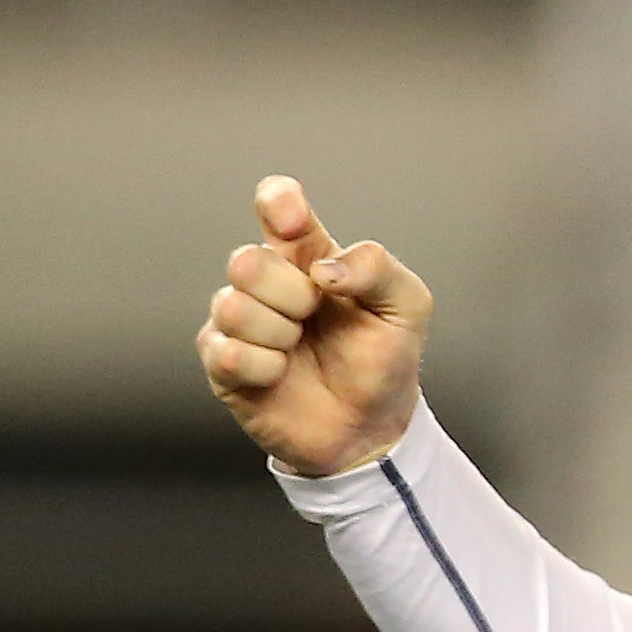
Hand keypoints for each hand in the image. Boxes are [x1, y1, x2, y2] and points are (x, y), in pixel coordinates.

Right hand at [195, 175, 431, 476]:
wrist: (372, 428)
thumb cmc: (384, 362)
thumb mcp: (407, 308)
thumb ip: (378, 268)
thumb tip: (324, 269)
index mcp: (309, 255)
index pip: (277, 203)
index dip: (277, 204)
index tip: (293, 223)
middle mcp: (268, 281)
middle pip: (247, 260)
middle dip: (290, 294)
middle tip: (316, 316)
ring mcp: (241, 321)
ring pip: (233, 306)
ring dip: (279, 335)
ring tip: (300, 349)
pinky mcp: (224, 364)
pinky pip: (227, 351)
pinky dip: (264, 367)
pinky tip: (282, 375)